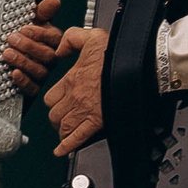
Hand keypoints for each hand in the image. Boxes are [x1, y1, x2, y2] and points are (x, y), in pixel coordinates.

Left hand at [0, 0, 64, 95]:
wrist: (13, 51)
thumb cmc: (25, 36)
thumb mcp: (32, 20)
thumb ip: (42, 11)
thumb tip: (53, 1)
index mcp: (53, 41)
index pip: (54, 39)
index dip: (40, 34)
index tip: (24, 28)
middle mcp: (50, 58)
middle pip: (48, 56)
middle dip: (28, 47)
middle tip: (12, 39)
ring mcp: (43, 72)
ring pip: (40, 71)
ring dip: (23, 61)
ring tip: (7, 53)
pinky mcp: (33, 86)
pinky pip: (33, 88)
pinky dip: (23, 81)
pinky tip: (14, 73)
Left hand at [43, 26, 109, 156]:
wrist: (137, 66)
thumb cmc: (117, 52)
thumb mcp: (91, 36)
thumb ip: (71, 38)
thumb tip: (59, 49)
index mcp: (72, 79)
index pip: (50, 97)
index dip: (53, 102)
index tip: (56, 103)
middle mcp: (74, 97)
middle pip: (54, 115)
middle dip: (57, 118)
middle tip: (61, 119)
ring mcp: (85, 111)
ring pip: (63, 127)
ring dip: (62, 131)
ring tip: (64, 133)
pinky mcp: (97, 121)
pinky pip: (77, 137)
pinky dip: (67, 146)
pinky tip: (62, 151)